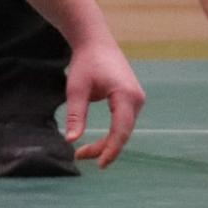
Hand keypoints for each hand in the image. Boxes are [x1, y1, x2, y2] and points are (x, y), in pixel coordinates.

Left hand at [64, 38, 144, 167]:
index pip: (121, 130)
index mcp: (125, 95)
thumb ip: (76, 114)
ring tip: (82, 152)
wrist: (96, 42)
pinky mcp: (132, 100)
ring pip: (123, 130)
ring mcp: (137, 99)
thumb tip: (71, 140)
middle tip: (79, 156)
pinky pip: (123, 123)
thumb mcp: (76, 89)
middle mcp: (137, 99)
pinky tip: (96, 144)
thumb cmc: (86, 63)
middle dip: (103, 149)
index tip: (100, 165)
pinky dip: (111, 134)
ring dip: (106, 143)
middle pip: (122, 133)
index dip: (111, 150)